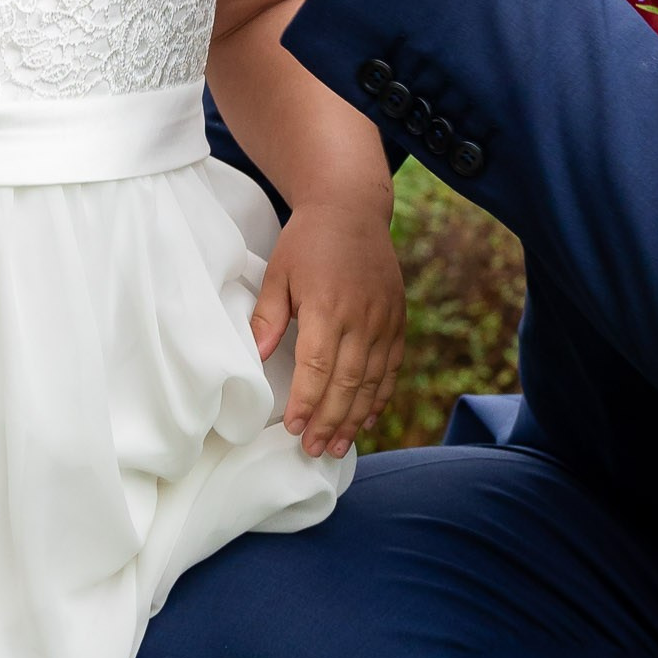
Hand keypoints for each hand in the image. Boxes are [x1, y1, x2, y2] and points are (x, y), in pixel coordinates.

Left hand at [250, 201, 405, 456]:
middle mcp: (362, 317)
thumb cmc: (307, 241)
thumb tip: (259, 357)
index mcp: (328, 306)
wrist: (352, 208)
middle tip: (313, 450)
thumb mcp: (279, 272)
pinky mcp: (397, 320)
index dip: (306, 401)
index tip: (292, 427)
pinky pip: (392, 367)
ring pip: (372, 381)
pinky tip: (367, 420)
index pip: (317, 366)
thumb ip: (268, 317)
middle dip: (330, 421)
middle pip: (347, 382)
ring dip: (354, 418)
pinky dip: (380, 397)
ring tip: (336, 447)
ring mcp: (384, 320)